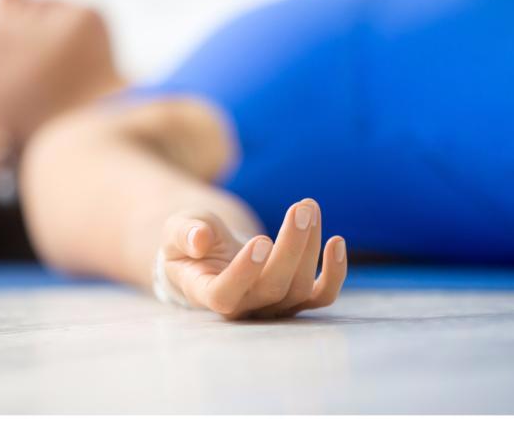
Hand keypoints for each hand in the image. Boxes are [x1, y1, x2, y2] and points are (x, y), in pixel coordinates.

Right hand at [160, 199, 346, 319]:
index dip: (244, 273)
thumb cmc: (190, 242)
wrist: (209, 256)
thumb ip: (184, 234)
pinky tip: (336, 241)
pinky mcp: (296, 298)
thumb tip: (199, 238)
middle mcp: (243, 306)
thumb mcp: (177, 231)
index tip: (260, 239)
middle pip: (273, 288)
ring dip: (310, 247)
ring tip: (308, 207)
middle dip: (292, 247)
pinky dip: (335, 273)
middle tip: (301, 209)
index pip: (226, 295)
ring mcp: (272, 306)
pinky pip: (322, 296)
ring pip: (299, 288)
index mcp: (207, 292)